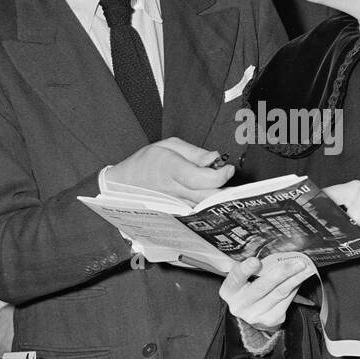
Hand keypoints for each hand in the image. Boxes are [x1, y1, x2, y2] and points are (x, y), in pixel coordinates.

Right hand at [108, 138, 233, 200]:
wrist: (124, 184)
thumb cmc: (146, 162)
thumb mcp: (169, 145)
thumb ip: (195, 152)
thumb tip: (216, 158)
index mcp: (172, 170)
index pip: (201, 179)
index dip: (220, 175)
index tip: (228, 168)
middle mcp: (174, 190)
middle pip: (207, 198)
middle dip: (226, 192)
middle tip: (235, 183)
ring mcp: (175, 205)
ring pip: (205, 208)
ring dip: (218, 200)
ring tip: (225, 190)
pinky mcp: (177, 213)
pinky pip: (198, 212)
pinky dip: (208, 206)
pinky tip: (213, 198)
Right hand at [219, 254, 314, 330]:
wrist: (251, 314)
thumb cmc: (246, 288)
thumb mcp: (240, 277)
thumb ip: (244, 264)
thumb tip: (258, 243)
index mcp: (229, 290)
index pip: (236, 278)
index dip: (245, 269)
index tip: (256, 261)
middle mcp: (240, 305)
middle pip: (263, 286)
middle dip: (283, 272)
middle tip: (299, 262)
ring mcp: (255, 314)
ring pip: (279, 293)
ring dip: (295, 278)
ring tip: (306, 268)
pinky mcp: (270, 320)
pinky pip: (286, 301)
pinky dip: (295, 288)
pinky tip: (300, 279)